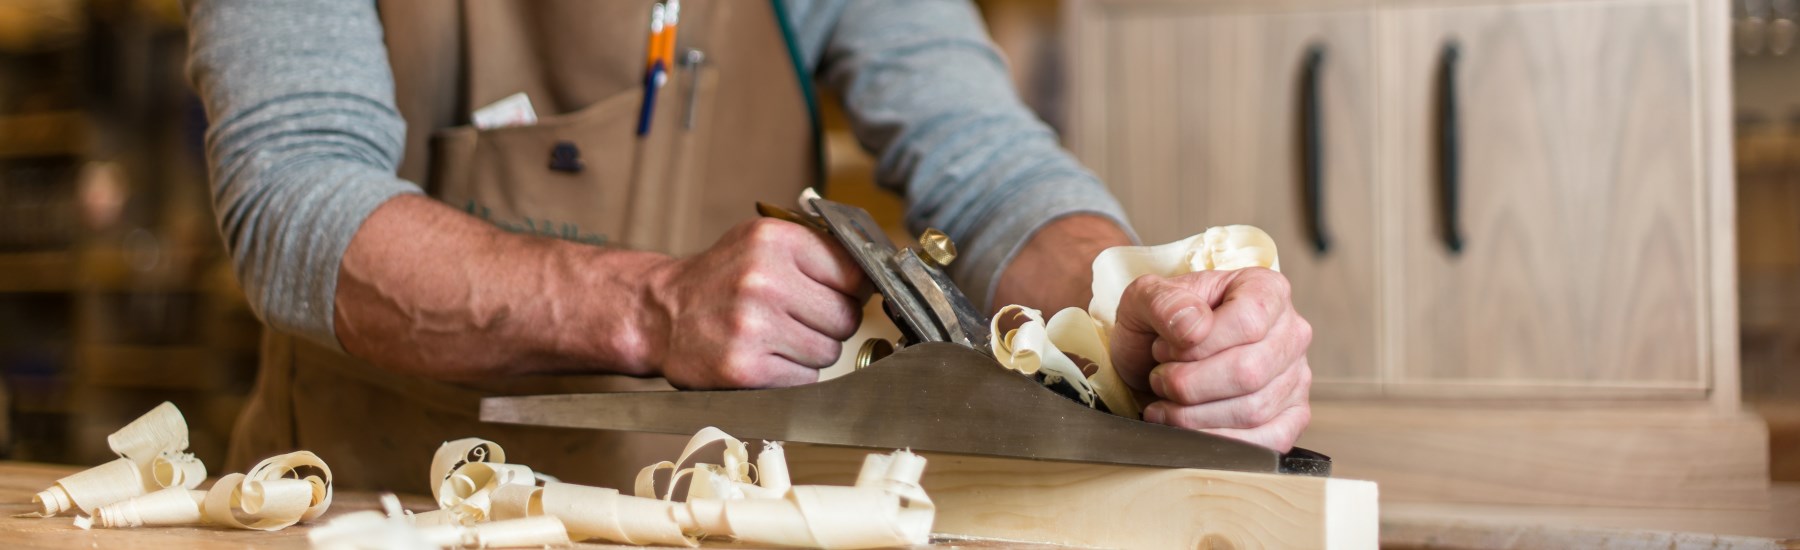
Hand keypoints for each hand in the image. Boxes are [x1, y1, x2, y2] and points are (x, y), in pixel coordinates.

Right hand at [644, 218, 865, 388]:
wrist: (661, 312)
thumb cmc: (721, 279)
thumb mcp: (762, 243)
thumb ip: (818, 251)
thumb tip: (878, 277)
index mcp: (774, 240)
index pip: (854, 274)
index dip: (849, 290)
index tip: (835, 294)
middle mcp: (763, 280)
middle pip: (845, 318)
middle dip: (829, 323)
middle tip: (797, 319)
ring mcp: (752, 326)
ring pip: (828, 352)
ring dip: (809, 352)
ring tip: (775, 338)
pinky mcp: (744, 369)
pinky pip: (804, 380)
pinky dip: (791, 376)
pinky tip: (765, 359)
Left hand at [1108, 268, 1311, 450]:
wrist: (1154, 358)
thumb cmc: (1159, 325)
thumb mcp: (1144, 299)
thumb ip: (1163, 302)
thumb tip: (1194, 328)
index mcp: (1265, 290)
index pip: (1248, 321)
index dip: (1199, 345)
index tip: (1164, 348)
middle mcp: (1291, 332)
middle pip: (1249, 372)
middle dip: (1189, 384)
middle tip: (1160, 379)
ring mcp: (1297, 377)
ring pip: (1253, 411)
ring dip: (1195, 415)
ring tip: (1166, 401)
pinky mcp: (1292, 417)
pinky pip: (1268, 442)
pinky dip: (1218, 442)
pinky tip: (1186, 430)